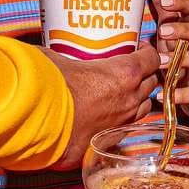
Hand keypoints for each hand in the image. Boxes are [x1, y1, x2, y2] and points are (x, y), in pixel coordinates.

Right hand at [48, 43, 160, 168]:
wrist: (37, 123)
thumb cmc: (49, 85)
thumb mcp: (55, 57)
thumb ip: (61, 53)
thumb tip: (52, 53)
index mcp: (125, 73)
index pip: (152, 59)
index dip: (148, 52)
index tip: (137, 48)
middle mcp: (130, 99)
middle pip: (150, 84)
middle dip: (144, 75)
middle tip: (128, 69)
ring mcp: (122, 122)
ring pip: (142, 108)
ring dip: (136, 98)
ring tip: (120, 92)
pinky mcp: (108, 140)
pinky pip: (122, 128)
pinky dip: (119, 120)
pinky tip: (106, 115)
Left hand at [148, 0, 188, 119]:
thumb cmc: (182, 57)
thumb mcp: (172, 31)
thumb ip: (165, 8)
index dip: (181, 3)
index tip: (163, 1)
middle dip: (183, 30)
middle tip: (162, 31)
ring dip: (182, 60)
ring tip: (161, 63)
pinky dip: (182, 94)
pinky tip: (165, 93)